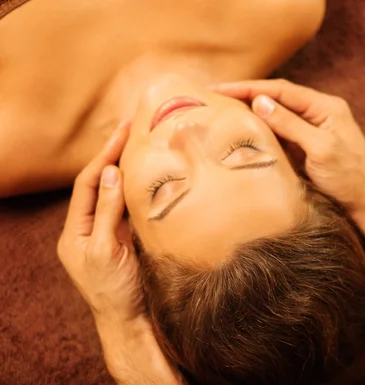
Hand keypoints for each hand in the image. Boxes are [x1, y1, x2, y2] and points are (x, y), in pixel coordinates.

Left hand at [57, 122, 142, 323]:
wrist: (130, 320)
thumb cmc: (114, 291)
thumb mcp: (107, 250)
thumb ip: (107, 211)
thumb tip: (109, 173)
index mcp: (76, 231)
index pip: (87, 183)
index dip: (103, 157)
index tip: (121, 133)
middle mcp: (90, 227)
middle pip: (99, 184)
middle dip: (112, 156)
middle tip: (130, 129)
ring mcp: (109, 232)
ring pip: (115, 193)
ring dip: (126, 170)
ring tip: (140, 145)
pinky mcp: (126, 239)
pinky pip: (129, 208)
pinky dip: (138, 189)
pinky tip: (150, 177)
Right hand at [212, 79, 364, 211]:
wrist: (363, 205)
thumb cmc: (349, 177)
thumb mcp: (321, 149)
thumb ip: (291, 124)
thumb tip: (260, 102)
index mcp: (326, 107)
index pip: (282, 90)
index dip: (250, 87)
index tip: (222, 87)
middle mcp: (318, 114)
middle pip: (277, 99)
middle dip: (247, 95)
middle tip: (214, 95)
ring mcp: (311, 131)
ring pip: (276, 116)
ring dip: (251, 113)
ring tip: (222, 110)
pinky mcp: (304, 148)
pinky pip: (279, 134)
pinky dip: (260, 131)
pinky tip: (243, 132)